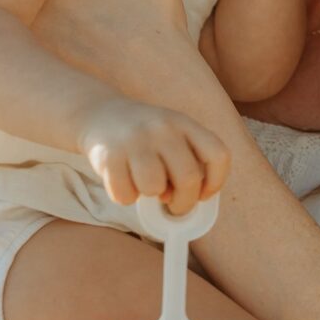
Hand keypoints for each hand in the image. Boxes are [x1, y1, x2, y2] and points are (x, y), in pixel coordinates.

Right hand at [80, 96, 228, 211]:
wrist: (101, 114)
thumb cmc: (145, 137)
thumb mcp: (172, 136)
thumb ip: (185, 162)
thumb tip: (183, 200)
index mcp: (185, 123)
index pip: (218, 155)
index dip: (216, 182)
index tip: (204, 195)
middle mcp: (163, 128)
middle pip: (188, 178)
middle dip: (183, 203)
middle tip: (173, 205)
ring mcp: (135, 139)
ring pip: (154, 187)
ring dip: (150, 194)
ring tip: (143, 183)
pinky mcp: (109, 154)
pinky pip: (125, 194)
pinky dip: (125, 197)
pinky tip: (123, 181)